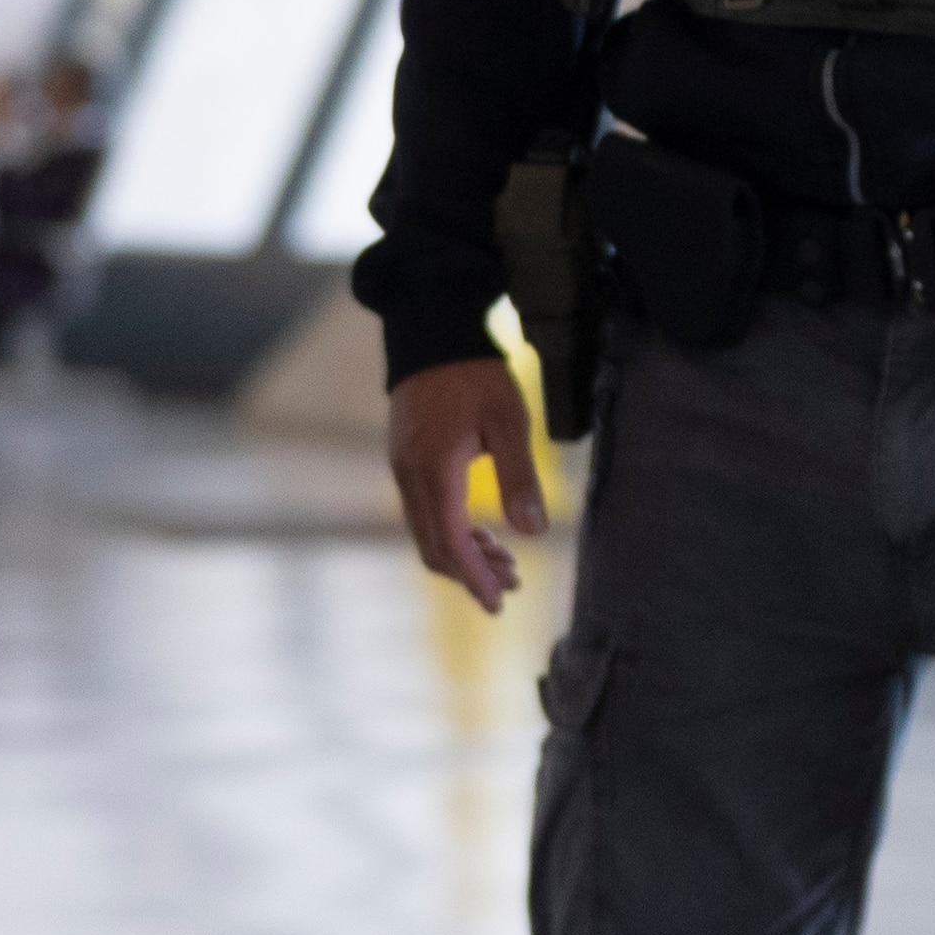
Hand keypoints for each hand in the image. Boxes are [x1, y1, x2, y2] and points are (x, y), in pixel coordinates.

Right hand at [387, 358, 546, 612]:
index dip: (475, 579)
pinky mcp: (404, 458)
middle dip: (471, 574)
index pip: (451, 544)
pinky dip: (450, 530)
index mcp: (434, 472)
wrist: (432, 331)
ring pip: (426, 532)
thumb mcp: (509, 422)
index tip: (499, 603)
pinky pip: (422, 512)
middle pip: (434, 548)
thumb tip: (532, 532)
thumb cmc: (475, 374)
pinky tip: (481, 529)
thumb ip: (519, 479)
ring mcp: (401, 468)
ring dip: (462, 553)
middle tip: (512, 582)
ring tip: (504, 559)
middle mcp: (409, 477)